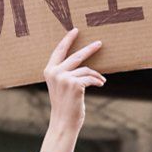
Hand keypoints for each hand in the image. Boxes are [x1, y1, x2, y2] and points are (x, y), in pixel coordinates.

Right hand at [38, 28, 105, 151]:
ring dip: (96, 75)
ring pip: (86, 69)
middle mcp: (55, 72)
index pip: (59, 51)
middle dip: (90, 49)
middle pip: (76, 55)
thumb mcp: (62, 86)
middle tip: (100, 43)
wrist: (63, 121)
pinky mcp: (74, 84)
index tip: (75, 30)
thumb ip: (66, 73)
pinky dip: (98, 81)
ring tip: (101, 81)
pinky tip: (101, 84)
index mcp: (49, 71)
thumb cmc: (65, 104)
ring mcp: (64, 78)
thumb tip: (83, 63)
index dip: (67, 40)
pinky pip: (91, 78)